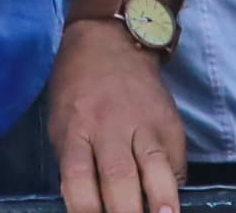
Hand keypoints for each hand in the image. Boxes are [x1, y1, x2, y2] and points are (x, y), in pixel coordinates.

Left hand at [50, 21, 189, 212]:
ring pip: (155, 165)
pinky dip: (174, 184)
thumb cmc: (76, 89)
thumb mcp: (60, 124)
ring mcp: (144, 123)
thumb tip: (85, 205)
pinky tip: (172, 199)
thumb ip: (73, 164)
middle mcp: (109, 127)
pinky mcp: (170, 121)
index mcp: (75, 130)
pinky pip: (176, 159)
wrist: (110, 41)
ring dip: (162, 198)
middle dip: (126, 212)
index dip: (86, 209)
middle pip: (119, 176)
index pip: (78, 178)